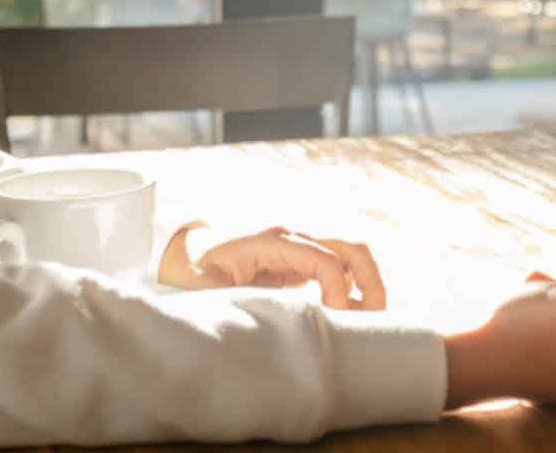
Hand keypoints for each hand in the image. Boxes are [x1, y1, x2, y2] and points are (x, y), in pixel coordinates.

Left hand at [157, 224, 386, 309]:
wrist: (182, 252)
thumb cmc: (192, 270)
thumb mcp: (205, 286)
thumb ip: (232, 295)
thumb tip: (257, 315)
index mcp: (273, 240)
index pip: (324, 259)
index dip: (337, 290)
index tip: (336, 318)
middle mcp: (293, 236)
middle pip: (350, 246)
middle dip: (370, 280)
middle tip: (373, 317)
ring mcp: (300, 245)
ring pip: (351, 253)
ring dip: (367, 281)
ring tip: (370, 316)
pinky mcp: (300, 261)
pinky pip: (338, 267)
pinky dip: (354, 286)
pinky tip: (352, 312)